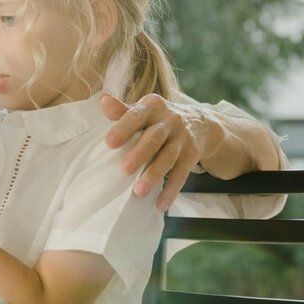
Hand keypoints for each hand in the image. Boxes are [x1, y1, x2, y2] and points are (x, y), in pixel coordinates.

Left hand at [100, 93, 206, 211]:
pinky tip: (160, 204)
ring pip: (168, 157)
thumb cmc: (160, 118)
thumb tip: (103, 99)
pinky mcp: (191, 156)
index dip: (124, 128)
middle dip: (140, 153)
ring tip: (139, 192)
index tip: (110, 142)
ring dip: (154, 175)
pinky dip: (171, 190)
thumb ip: (123, 110)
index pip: (137, 115)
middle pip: (154, 137)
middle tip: (124, 169)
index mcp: (152, 106)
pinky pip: (181, 174)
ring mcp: (182, 138)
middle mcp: (170, 120)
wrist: (201, 123)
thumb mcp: (144, 109)